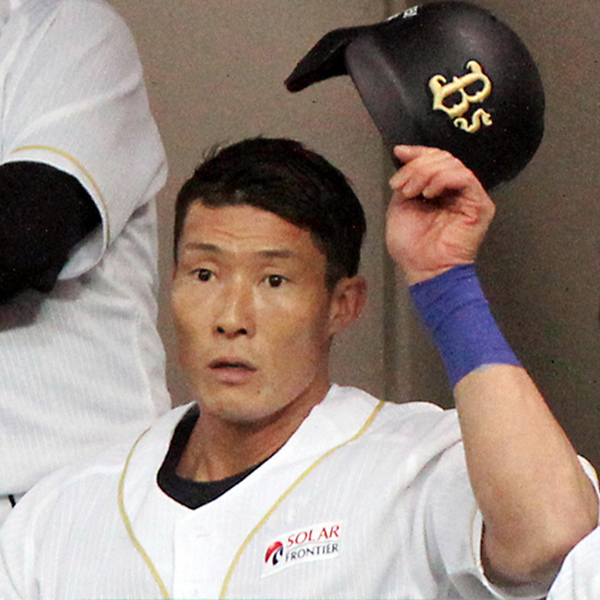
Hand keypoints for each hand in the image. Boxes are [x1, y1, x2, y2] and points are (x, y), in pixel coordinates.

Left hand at [386, 145, 494, 283]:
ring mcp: (469, 196)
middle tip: (401, 185)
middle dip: (417, 166)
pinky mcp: (480, 204)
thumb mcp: (400, 206)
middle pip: (442, 157)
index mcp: (439, 189)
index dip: (418, 152)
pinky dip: (443, 179)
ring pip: (451, 163)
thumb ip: (406, 182)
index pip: (434, 159)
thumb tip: (405, 158)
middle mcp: (455, 190)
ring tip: (411, 192)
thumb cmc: (412, 247)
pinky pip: (465, 177)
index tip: (400, 152)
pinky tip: (429, 194)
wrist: (425, 270)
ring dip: (425, 173)